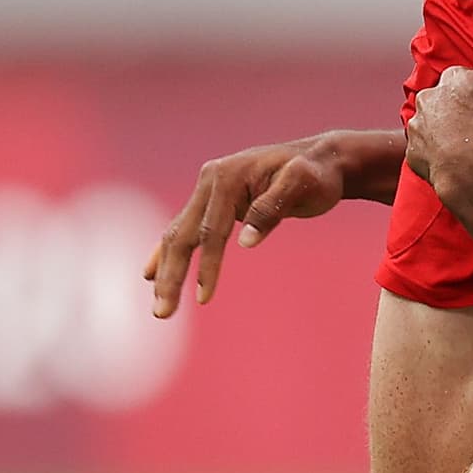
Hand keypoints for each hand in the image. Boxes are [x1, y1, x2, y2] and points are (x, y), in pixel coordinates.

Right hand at [145, 134, 375, 316]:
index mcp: (227, 176)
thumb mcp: (304, 186)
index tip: (204, 299)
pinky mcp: (213, 200)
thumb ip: (273, 209)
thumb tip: (245, 242)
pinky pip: (185, 229)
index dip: (207, 266)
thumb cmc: (317, 174)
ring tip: (160, 309)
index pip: (212, 231)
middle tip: (162, 314)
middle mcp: (210, 180)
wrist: (321, 158)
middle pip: (182, 234)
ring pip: (178, 234)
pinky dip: (167, 253)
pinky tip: (151, 274)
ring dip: (166, 272)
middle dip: (172, 276)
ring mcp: (208, 189)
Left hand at [401, 4, 472, 192]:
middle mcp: (429, 99)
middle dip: (463, 111)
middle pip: (449, 101)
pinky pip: (427, 152)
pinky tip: (459, 163)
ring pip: (436, 125)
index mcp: (451, 78)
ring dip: (450, 134)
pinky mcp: (414, 156)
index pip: (466, 78)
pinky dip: (440, 156)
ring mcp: (419, 128)